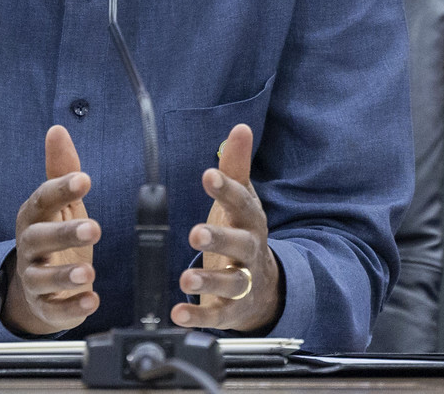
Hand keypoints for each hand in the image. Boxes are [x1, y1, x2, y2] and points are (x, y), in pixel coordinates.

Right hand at [2, 124, 101, 334]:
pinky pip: (55, 308)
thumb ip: (61, 170)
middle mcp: (29, 246)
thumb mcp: (59, 204)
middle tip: (94, 228)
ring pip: (43, 277)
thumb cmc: (53, 235)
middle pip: (40, 238)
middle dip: (65, 233)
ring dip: (64, 276)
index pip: (42, 200)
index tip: (84, 180)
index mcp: (34, 216)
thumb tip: (57, 130)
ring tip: (89, 274)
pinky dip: (71, 308)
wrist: (37, 286)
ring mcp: (34, 277)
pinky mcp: (45, 305)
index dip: (61, 189)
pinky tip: (91, 301)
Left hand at [173, 122, 281, 331]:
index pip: (241, 203)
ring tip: (186, 278)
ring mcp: (243, 283)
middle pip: (239, 245)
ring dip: (209, 282)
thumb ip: (236, 167)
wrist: (266, 288)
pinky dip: (198, 316)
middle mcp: (250, 252)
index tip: (208, 175)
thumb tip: (240, 128)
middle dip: (220, 239)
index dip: (226, 189)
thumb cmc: (244, 234)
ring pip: (231, 283)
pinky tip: (177, 314)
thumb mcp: (243, 200)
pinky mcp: (232, 310)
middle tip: (196, 234)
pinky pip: (216, 315)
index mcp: (250, 221)